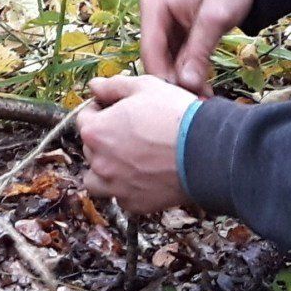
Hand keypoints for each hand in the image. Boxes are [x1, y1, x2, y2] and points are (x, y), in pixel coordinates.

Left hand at [78, 74, 199, 216]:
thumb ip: (113, 86)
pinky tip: (146, 176)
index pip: (84, 119)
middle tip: (131, 133)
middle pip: (91, 149)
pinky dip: (128, 189)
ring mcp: (115, 186)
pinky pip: (122, 197)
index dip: (101, 111)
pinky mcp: (134, 204)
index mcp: (96, 131)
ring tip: (129, 161)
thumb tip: (94, 86)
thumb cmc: (175, 116)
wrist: (205, 151)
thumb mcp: (144, 86)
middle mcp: (99, 162)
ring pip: (97, 180)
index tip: (117, 111)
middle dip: (105, 140)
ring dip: (106, 171)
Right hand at [140, 0, 253, 94]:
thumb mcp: (214, 18)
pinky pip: (179, 59)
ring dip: (183, 81)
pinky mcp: (178, 34)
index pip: (150, 50)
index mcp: (154, 6)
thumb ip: (198, 51)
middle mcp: (154, 16)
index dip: (162, 76)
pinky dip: (190, 73)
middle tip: (194, 103)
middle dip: (174, 82)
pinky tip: (203, 89)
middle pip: (157, 58)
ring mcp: (165, 26)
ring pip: (168, 62)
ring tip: (201, 99)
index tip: (178, 98)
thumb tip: (187, 84)